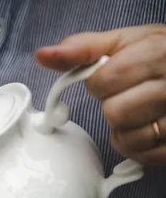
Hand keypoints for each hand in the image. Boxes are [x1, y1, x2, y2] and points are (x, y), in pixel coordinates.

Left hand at [36, 24, 165, 164]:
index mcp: (158, 53)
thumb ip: (82, 49)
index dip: (99, 83)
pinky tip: (144, 127)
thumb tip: (42, 55)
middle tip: (129, 94)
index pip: (104, 82)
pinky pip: (142, 156)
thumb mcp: (122, 42)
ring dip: (124, 128)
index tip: (112, 78)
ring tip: (138, 111)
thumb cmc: (154, 55)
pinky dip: (136, 146)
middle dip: (113, 105)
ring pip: (129, 137)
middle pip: (115, 112)